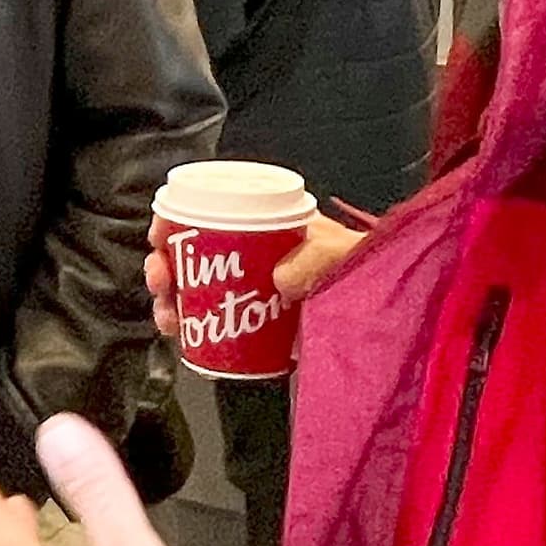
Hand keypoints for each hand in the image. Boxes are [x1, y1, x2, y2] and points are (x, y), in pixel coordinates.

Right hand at [148, 211, 360, 342]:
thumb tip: (278, 280)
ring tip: (167, 314)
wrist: (384, 309)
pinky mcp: (252, 323)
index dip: (176, 218)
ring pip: (194, 287)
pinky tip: (180, 335)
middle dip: (165, 263)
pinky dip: (189, 326)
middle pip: (192, 252)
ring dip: (170, 298)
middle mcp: (251, 253)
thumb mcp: (340, 252)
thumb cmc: (363, 267)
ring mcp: (249, 288)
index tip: (161, 233)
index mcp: (267, 224)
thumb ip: (314, 259)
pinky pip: (210, 320)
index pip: (209, 210)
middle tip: (160, 278)